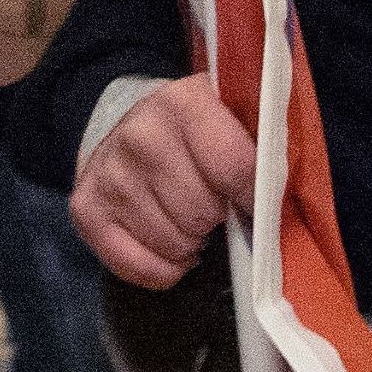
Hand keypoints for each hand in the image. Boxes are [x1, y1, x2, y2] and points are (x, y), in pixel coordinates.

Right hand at [73, 74, 256, 288]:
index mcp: (184, 104)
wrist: (127, 122)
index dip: (255, 199)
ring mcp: (109, 174)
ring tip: (187, 220)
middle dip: (216, 219)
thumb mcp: (233, 118)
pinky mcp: (85, 208)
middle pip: (201, 213)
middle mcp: (140, 135)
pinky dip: (160, 268)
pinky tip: (168, 249)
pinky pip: (136, 265)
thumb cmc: (196, 132)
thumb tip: (285, 198)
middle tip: (213, 206)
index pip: (236, 168)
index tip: (257, 205)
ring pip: (172, 244)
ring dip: (189, 243)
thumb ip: (263, 147)